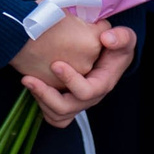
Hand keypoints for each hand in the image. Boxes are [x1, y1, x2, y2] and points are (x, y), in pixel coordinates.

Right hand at [11, 14, 102, 86]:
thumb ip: (79, 10)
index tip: (81, 19)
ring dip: (72, 56)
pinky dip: (59, 70)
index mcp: (93, 40)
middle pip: (93, 48)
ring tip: (55, 46)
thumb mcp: (63, 4)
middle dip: (83, 40)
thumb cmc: (37, 15)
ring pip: (79, 64)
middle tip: (67, 32)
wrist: (13, 35)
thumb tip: (81, 14)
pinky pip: (64, 79)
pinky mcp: (57, 85)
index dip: (93, 22)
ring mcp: (72, 75)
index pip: (103, 28)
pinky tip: (47, 58)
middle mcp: (88, 60)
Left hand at [21, 26, 135, 127]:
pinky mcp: (67, 102)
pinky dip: (41, 105)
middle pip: (67, 109)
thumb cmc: (117, 46)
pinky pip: (53, 115)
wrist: (111, 54)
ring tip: (28, 81)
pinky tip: (33, 87)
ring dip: (40, 101)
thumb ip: (121, 37)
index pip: (86, 91)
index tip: (55, 64)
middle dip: (46, 95)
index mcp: (102, 84)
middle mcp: (89, 98)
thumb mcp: (125, 38)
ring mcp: (78, 102)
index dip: (70, 80)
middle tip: (29, 79)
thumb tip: (107, 38)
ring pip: (57, 116)